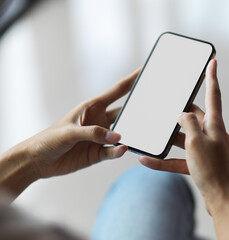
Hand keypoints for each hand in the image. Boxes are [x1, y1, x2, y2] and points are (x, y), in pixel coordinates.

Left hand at [21, 68, 139, 178]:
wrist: (38, 161)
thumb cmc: (49, 139)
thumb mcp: (69, 132)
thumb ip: (93, 133)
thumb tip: (118, 137)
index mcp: (92, 107)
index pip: (117, 91)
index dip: (131, 81)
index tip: (145, 71)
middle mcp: (99, 121)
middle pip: (124, 113)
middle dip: (138, 110)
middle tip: (153, 108)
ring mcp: (100, 138)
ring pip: (122, 133)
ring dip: (131, 133)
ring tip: (141, 134)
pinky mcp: (98, 153)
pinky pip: (113, 151)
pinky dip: (119, 151)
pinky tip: (123, 149)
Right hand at [139, 60, 228, 208]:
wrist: (220, 199)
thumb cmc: (211, 169)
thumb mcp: (196, 141)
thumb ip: (187, 123)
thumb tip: (182, 114)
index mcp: (214, 125)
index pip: (213, 94)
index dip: (212, 76)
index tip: (213, 61)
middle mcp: (210, 134)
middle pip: (193, 117)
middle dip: (178, 113)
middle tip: (165, 107)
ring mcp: (203, 148)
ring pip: (182, 138)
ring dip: (167, 138)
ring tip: (152, 135)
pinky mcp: (197, 163)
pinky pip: (177, 158)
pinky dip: (163, 160)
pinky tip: (146, 161)